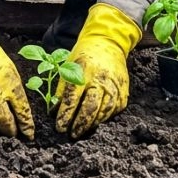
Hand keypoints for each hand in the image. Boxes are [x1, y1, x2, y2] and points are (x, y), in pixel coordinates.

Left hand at [55, 3, 141, 138]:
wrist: (108, 43)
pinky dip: (103, 118)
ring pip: (103, 112)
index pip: (72, 97)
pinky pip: (113, 110)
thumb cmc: (83, 56)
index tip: (59, 127)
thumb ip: (61, 89)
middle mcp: (101, 79)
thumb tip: (54, 111)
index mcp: (84, 71)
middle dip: (79, 124)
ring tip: (81, 131)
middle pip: (90, 107)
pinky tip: (95, 122)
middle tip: (71, 134)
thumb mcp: (68, 66)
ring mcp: (114, 86)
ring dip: (91, 124)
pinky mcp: (123, 92)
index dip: (65, 114)